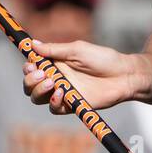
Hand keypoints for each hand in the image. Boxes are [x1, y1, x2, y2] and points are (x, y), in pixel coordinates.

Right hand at [22, 38, 144, 115]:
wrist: (123, 75)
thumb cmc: (103, 59)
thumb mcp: (77, 50)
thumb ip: (55, 50)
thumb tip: (33, 44)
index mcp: (55, 63)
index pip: (32, 67)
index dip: (28, 67)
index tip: (32, 64)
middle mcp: (55, 78)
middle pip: (30, 85)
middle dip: (30, 80)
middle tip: (41, 74)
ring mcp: (63, 93)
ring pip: (38, 98)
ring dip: (39, 91)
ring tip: (52, 83)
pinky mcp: (71, 105)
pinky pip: (54, 108)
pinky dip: (53, 102)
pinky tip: (61, 94)